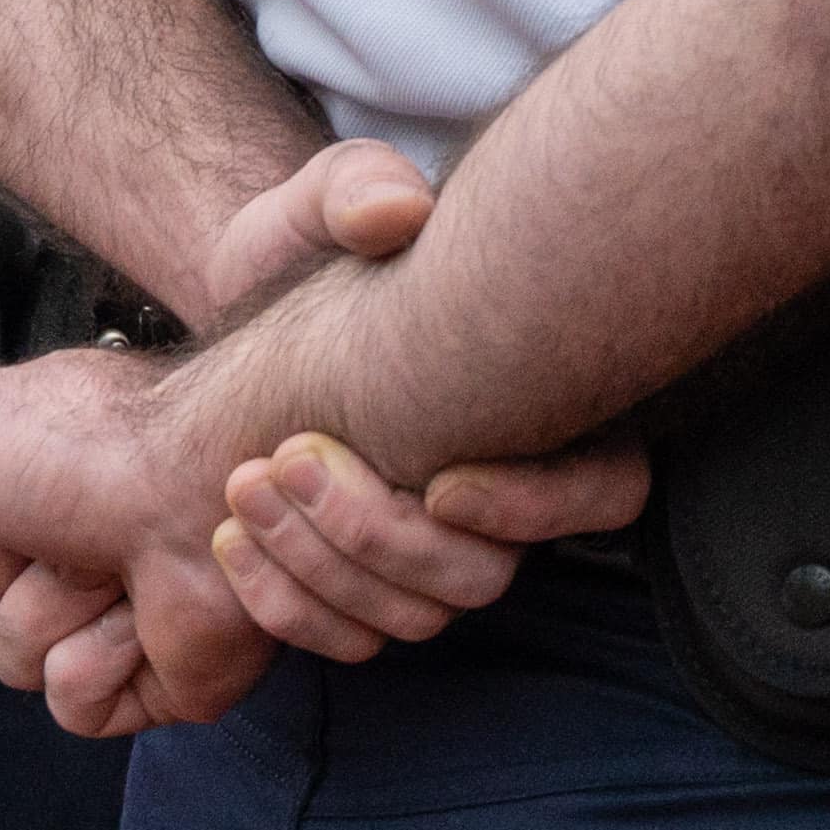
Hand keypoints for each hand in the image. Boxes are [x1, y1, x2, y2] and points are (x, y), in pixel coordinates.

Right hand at [0, 345, 266, 737]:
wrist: (204, 489)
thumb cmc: (84, 444)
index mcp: (24, 490)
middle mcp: (63, 552)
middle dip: (4, 564)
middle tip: (64, 526)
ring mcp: (108, 620)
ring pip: (16, 659)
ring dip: (55, 607)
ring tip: (111, 567)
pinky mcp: (152, 682)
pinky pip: (75, 705)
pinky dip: (99, 659)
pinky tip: (137, 615)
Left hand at [166, 159, 645, 665]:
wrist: (236, 302)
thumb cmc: (307, 244)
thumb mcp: (327, 197)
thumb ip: (358, 190)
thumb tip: (393, 213)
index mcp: (538, 407)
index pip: (603, 495)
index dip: (535, 507)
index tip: (440, 483)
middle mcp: (501, 492)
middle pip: (482, 575)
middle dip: (379, 532)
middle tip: (293, 456)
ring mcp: (432, 550)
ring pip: (413, 617)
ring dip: (316, 564)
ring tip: (244, 479)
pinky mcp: (360, 582)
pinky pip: (347, 639)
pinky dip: (282, 605)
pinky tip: (226, 541)